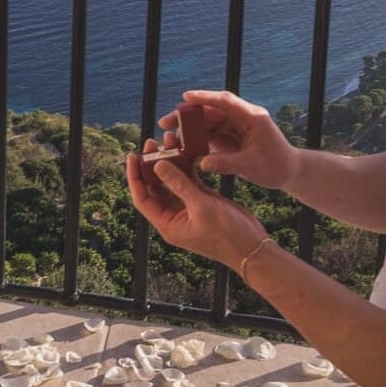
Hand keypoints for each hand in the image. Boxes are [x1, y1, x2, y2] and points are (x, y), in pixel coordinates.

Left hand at [124, 152, 266, 270]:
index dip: (135, 177)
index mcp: (168, 224)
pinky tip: (185, 149)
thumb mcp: (201, 207)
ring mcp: (188, 208)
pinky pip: (188, 180)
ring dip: (170, 162)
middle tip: (152, 142)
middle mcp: (174, 216)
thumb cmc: (227, 234)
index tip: (133, 155)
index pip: (142, 198)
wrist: (252, 246)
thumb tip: (158, 164)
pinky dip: (186, 165)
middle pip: (155, 187)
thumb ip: (180, 185)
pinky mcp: (202, 200)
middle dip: (151, 164)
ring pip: (172, 181)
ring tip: (169, 140)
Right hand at [176, 89, 296, 191]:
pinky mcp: (229, 136)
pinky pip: (208, 134)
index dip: (204, 97)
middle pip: (210, 110)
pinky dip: (195, 139)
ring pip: (206, 121)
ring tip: (169, 135)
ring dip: (188, 127)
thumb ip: (227, 163)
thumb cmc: (276, 166)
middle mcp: (242, 117)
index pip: (225, 101)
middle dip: (187, 115)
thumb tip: (203, 163)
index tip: (185, 97)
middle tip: (166, 122)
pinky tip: (181, 146)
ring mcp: (235, 126)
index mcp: (252, 116)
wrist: (288, 172)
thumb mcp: (252, 166)